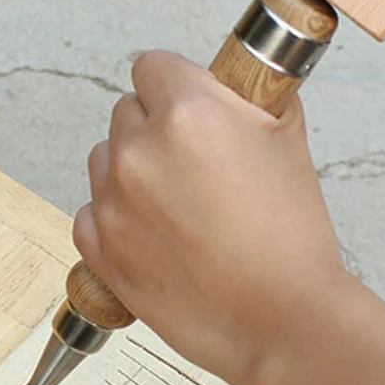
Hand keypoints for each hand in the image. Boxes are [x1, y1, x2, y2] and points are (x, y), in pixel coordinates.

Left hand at [72, 50, 347, 384]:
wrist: (283, 319)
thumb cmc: (293, 237)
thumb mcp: (288, 140)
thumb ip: (250, 95)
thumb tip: (234, 80)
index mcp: (187, 113)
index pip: (154, 65)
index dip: (180, 83)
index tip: (195, 104)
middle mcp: (139, 151)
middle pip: (128, 110)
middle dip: (158, 128)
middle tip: (199, 164)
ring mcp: (112, 202)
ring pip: (106, 159)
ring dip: (134, 170)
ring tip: (181, 205)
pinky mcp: (99, 248)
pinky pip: (92, 210)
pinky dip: (118, 217)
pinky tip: (161, 235)